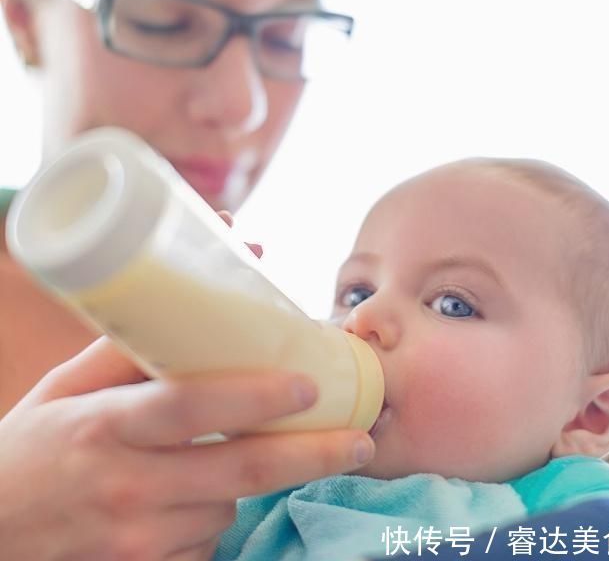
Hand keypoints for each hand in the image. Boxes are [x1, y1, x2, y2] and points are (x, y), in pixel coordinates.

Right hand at [0, 337, 374, 559]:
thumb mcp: (68, 386)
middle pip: (238, 470)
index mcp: (105, 425)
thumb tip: (200, 288)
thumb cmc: (33, 443)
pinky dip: (217, 512)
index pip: (190, 407)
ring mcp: (137, 539)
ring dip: (250, 476)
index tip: (307, 385)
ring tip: (238, 448)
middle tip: (359, 440)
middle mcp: (126, 486)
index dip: (253, 396)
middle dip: (311, 455)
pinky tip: (194, 492)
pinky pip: (207, 539)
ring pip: (229, 504)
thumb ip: (132, 346)